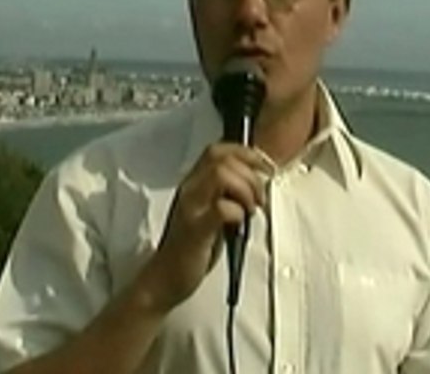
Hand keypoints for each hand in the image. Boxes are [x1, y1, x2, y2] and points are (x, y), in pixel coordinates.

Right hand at [139, 143, 270, 311]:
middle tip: (259, 199)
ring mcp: (190, 208)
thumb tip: (258, 183)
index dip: (246, 153)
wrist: (164, 280)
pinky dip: (237, 212)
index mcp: (193, 183)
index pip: (218, 150)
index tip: (265, 169)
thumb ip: (227, 194)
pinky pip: (221, 208)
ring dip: (246, 190)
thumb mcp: (210, 212)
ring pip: (222, 175)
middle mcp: (189, 189)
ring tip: (250, 210)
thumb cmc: (192, 248)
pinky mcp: (194, 230)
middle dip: (251, 174)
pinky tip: (238, 223)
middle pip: (223, 159)